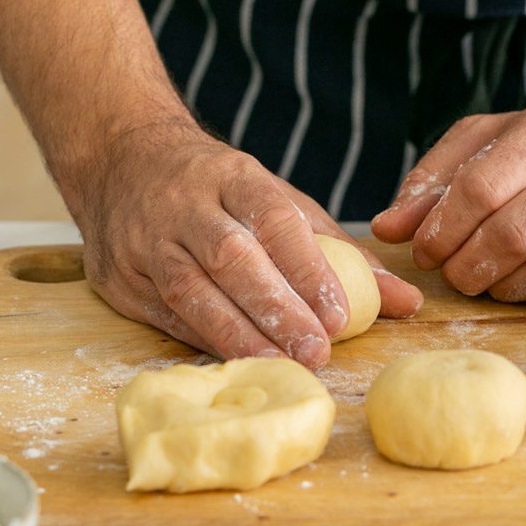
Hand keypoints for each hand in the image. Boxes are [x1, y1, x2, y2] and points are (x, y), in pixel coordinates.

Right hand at [74, 121, 421, 364]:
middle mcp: (187, 205)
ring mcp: (147, 240)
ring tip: (278, 366)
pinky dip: (201, 340)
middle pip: (232, 257)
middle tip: (315, 351)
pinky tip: (235, 362)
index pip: (275, 218)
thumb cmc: (219, 189)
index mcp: (234, 176)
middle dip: (275, 307)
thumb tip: (406, 301)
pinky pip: (163, 313)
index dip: (307, 268)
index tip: (339, 313)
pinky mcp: (120, 277)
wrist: (120, 158)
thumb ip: (340, 253)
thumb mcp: (278, 200)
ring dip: (236, 333)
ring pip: (191, 289)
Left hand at [372, 90, 525, 300]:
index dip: (442, 228)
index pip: (479, 186)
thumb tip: (386, 228)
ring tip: (475, 276)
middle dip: (463, 262)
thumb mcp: (490, 139)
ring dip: (491, 281)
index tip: (422, 249)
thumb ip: (434, 178)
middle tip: (447, 269)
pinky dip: (524, 290)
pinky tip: (510, 281)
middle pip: (508, 231)